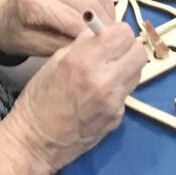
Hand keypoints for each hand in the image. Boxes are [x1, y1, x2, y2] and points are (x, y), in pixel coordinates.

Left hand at [0, 0, 129, 56]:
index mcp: (33, 2)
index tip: (105, 51)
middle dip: (104, 22)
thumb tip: (94, 48)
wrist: (1, 12)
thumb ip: (63, 45)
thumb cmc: (17, 33)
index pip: (72, 18)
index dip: (92, 36)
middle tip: (113, 41)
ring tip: (112, 26)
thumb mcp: (33, 47)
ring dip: (109, 4)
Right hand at [0, 24, 145, 174]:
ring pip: (138, 73)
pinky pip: (127, 94)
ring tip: (107, 73)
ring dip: (126, 68)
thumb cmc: (39, 98)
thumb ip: (84, 44)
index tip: (108, 37)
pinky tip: (100, 95)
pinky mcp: (118, 118)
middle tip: (113, 54)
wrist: (36, 141)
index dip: (117, 33)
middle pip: (139, 52)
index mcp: (85, 60)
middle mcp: (104, 80)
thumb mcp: (56, 60)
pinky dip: (118, 90)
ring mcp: (114, 102)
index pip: (124, 33)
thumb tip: (102, 33)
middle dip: (128, 49)